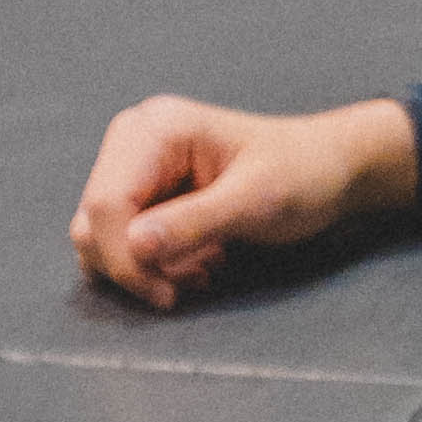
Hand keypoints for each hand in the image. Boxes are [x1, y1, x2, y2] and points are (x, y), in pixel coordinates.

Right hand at [72, 94, 415, 307]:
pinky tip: (196, 264)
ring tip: (202, 267)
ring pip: (99, 239)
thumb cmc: (302, 174)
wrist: (328, 170)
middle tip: (193, 280)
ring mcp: (136, 168)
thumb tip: (134, 245)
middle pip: (93, 223)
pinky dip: (151, 265)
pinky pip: (120, 243)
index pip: (106, 204)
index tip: (166, 293)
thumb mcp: (256, 201)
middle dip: (136, 266)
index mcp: (157, 128)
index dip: (125, 258)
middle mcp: (135, 142)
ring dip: (145, 268)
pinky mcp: (143, 194)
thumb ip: (194, 222)